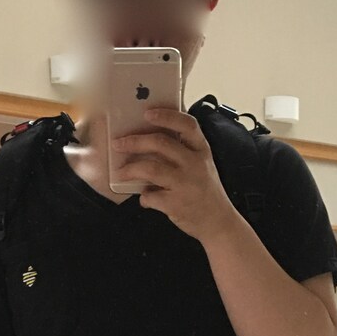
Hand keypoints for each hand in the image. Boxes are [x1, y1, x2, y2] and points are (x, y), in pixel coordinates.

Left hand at [112, 108, 239, 244]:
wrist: (218, 222)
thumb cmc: (206, 191)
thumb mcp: (202, 165)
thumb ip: (183, 151)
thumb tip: (150, 140)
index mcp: (201, 150)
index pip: (187, 124)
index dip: (166, 116)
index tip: (147, 113)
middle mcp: (194, 164)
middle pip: (160, 143)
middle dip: (134, 142)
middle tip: (118, 144)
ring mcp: (185, 184)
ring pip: (151, 168)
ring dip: (130, 169)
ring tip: (121, 172)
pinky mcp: (176, 203)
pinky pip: (151, 196)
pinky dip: (144, 197)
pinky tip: (144, 198)